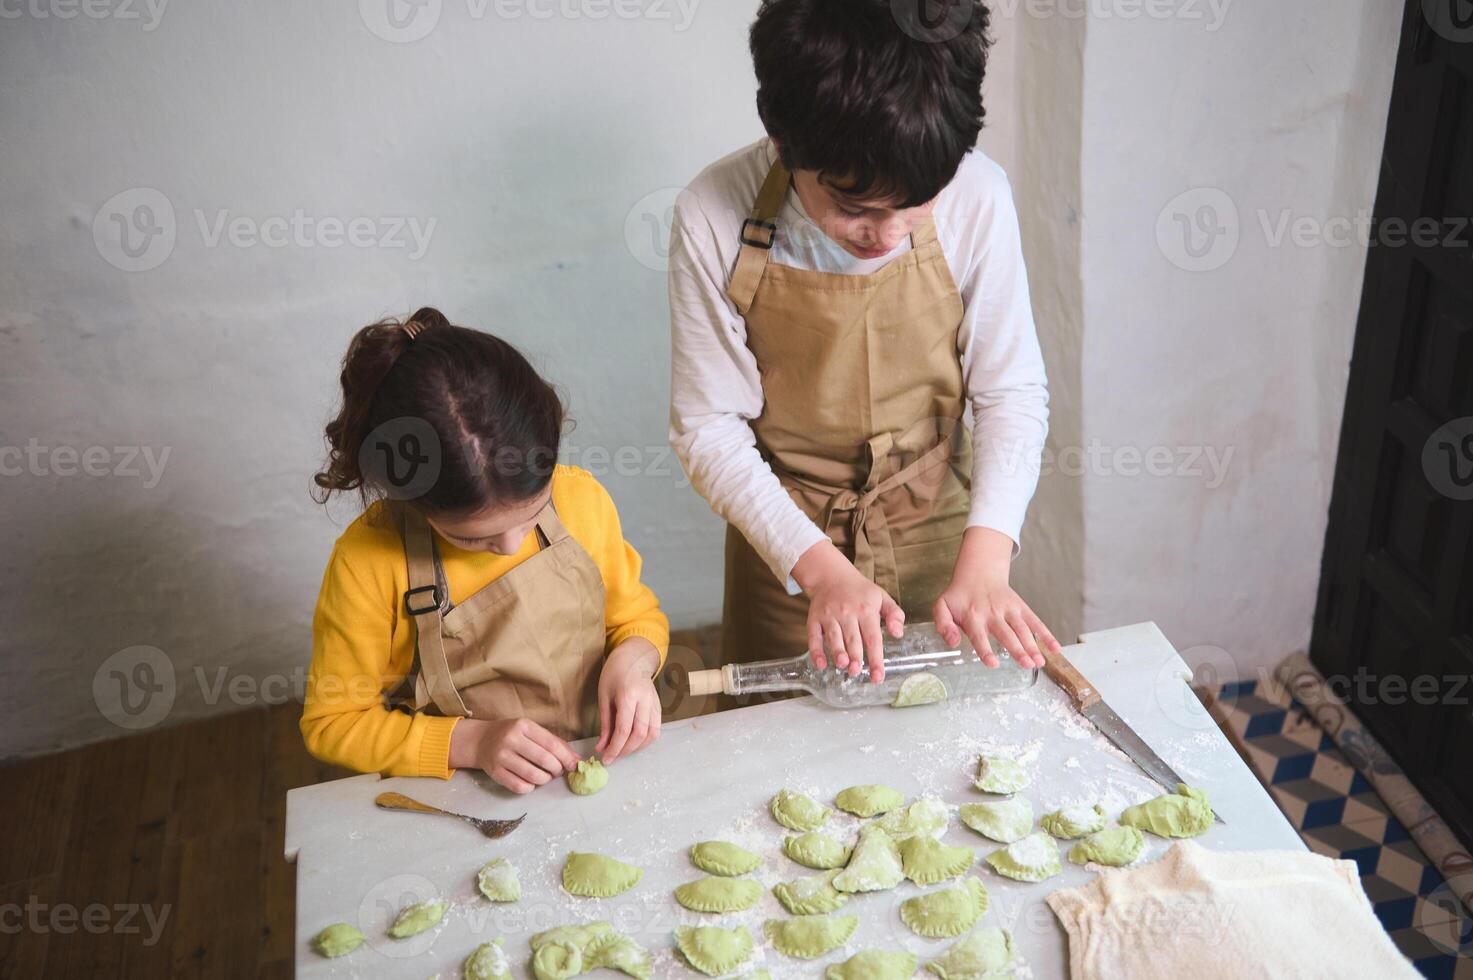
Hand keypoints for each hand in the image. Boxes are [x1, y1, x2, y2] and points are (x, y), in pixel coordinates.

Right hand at [448, 716, 579, 793]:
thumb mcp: (531, 731)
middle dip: (557, 770)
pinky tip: (531, 782)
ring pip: (533, 776)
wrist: (480, 741)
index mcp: (523, 726)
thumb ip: (553, 742)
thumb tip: (575, 759)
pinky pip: (520, 787)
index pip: (551, 744)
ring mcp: (501, 757)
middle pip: (544, 760)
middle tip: (558, 772)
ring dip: (545, 780)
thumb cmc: (512, 735)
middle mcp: (511, 739)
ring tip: (545, 776)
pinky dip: (530, 787)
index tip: (573, 765)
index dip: (565, 757)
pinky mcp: (495, 773)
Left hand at [596, 639, 661, 762]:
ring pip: (651, 735)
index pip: (624, 729)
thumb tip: (602, 748)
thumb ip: (605, 724)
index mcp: (628, 695)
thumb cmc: (614, 674)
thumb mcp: (604, 697)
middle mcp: (645, 700)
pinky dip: (646, 740)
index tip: (606, 759)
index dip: (615, 748)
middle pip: (639, 735)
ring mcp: (655, 704)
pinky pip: (656, 729)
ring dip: (637, 748)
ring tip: (623, 751)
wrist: (634, 658)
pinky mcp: (659, 707)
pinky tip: (634, 742)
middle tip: (613, 757)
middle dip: (625, 750)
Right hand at [792, 540, 903, 682]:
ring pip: (833, 637)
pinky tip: (820, 664)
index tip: (878, 676)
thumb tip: (898, 633)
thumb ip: (894, 614)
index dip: (876, 658)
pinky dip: (815, 651)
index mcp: (866, 610)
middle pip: (852, 638)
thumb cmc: (860, 592)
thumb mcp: (882, 597)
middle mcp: (847, 613)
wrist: (831, 576)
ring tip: (843, 665)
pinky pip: (814, 636)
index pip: (873, 637)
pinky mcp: (814, 618)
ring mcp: (829, 615)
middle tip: (857, 671)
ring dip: (837, 651)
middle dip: (855, 656)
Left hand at [933, 527, 1059, 669]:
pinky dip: (1046, 634)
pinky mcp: (1021, 608)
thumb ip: (943, 624)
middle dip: (1018, 650)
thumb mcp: (942, 606)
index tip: (993, 664)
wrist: (978, 573)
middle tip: (1027, 665)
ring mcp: (1009, 610)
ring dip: (1033, 646)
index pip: (979, 636)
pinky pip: (1035, 621)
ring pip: (1023, 629)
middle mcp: (993, 613)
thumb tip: (953, 643)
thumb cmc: (959, 596)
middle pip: (1007, 634)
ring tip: (1040, 662)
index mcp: (973, 616)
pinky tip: (1055, 648)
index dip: (985, 650)